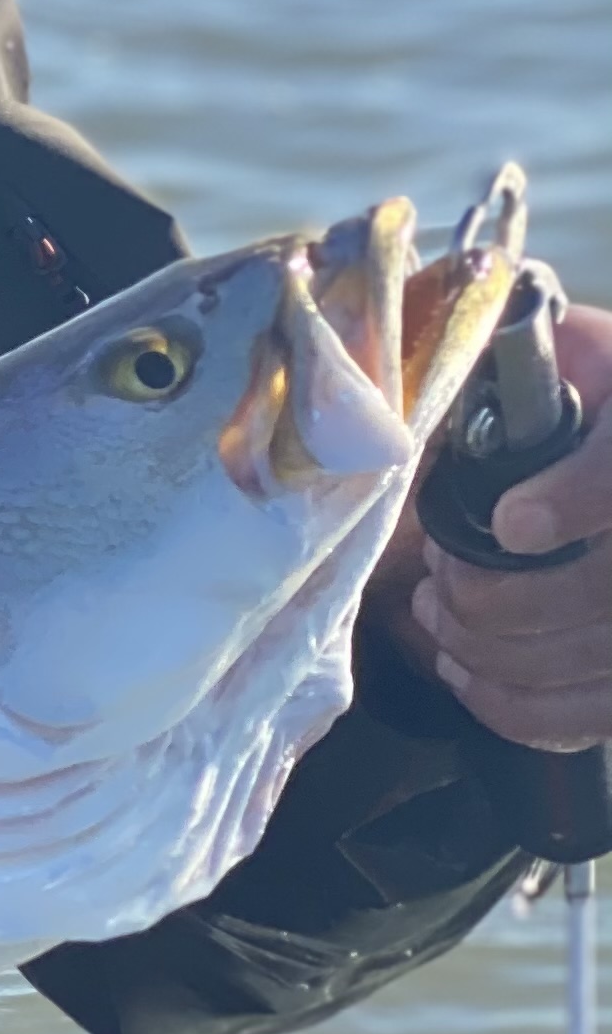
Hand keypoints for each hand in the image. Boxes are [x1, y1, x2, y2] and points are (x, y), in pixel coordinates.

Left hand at [385, 295, 611, 751]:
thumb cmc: (598, 403)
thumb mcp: (583, 354)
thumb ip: (528, 346)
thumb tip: (442, 314)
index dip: (578, 499)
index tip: (515, 518)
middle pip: (599, 593)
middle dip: (495, 595)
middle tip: (437, 576)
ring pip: (588, 660)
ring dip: (490, 649)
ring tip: (440, 615)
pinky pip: (585, 719)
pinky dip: (515, 706)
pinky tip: (468, 669)